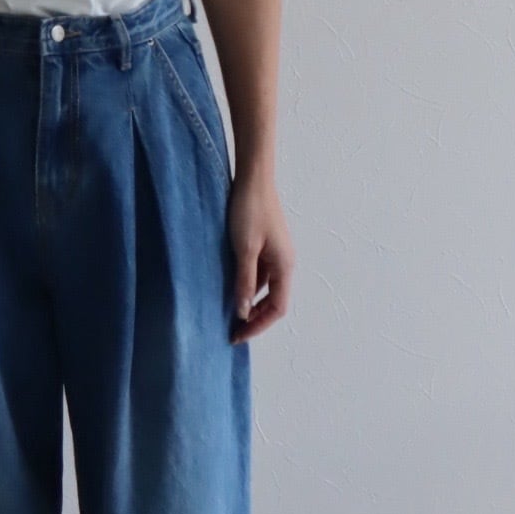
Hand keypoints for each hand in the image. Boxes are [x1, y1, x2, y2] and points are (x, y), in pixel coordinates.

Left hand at [226, 167, 293, 340]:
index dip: (259, 325)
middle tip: (232, 329)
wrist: (253, 178)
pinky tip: (231, 287)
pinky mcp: (267, 245)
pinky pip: (260, 273)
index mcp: (285, 266)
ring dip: (251, 302)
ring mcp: (277, 253)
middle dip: (256, 318)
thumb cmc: (249, 211)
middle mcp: (286, 262)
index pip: (278, 308)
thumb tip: (243, 312)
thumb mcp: (244, 250)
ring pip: (267, 287)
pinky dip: (249, 285)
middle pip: (275, 301)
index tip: (238, 335)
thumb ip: (244, 282)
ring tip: (229, 312)